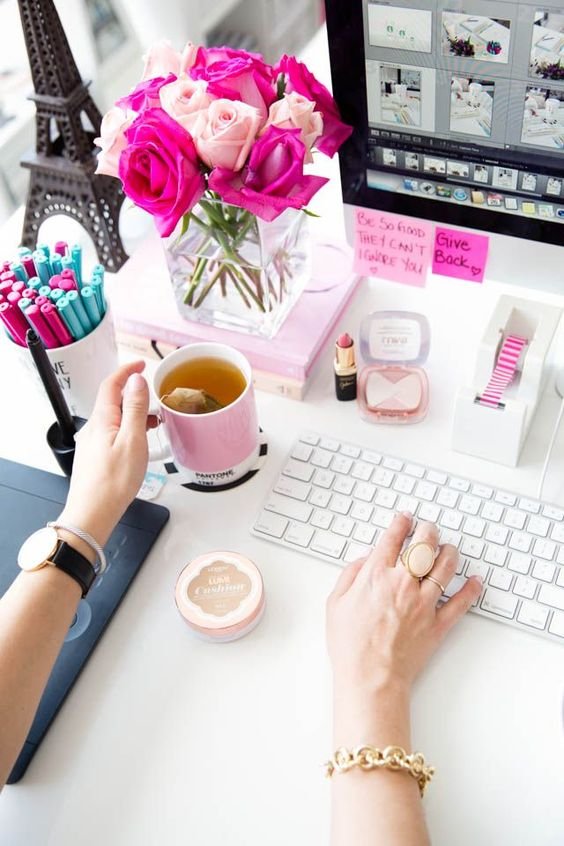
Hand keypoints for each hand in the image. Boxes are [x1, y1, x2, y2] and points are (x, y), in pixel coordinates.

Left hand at [59, 361, 156, 546]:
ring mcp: (92, 443)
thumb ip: (135, 408)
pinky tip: (140, 443)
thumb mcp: (132, 440)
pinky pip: (113, 433)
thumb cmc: (112, 482)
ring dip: (134, 414)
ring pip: (114, 418)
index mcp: (101, 419)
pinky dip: (129, 429)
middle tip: (156, 397)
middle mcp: (93, 428)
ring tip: (154, 422)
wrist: (92, 514)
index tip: (141, 363)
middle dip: (135, 394)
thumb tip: (137, 380)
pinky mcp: (95, 457)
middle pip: (113, 401)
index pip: (111, 384)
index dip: (126, 371)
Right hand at [327, 514, 481, 698]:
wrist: (370, 678)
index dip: (399, 524)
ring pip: (445, 567)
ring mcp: (423, 603)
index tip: (404, 518)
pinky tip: (475, 582)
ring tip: (449, 548)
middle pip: (422, 546)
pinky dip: (471, 590)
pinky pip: (461, 603)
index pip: (392, 539)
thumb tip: (363, 560)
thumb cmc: (350, 646)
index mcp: (375, 577)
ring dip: (449, 553)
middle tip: (428, 528)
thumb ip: (349, 576)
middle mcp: (402, 584)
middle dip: (428, 531)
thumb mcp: (335, 604)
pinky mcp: (438, 624)